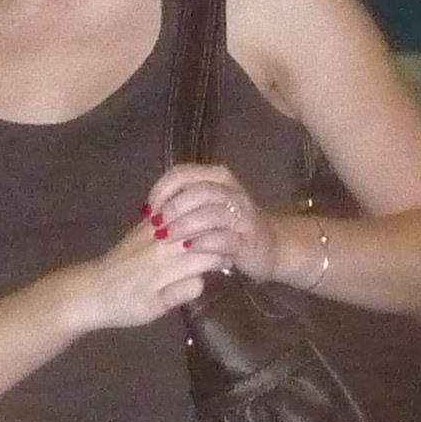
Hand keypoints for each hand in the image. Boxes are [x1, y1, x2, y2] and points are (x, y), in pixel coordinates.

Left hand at [61, 214, 215, 333]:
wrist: (90, 290)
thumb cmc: (123, 306)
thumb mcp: (152, 309)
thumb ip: (178, 294)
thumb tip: (202, 281)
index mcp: (166, 264)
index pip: (206, 253)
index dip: (222, 255)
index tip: (231, 263)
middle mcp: (161, 242)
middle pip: (199, 230)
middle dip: (218, 234)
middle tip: (229, 246)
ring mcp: (152, 231)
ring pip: (186, 217)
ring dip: (205, 220)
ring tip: (217, 230)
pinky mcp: (144, 227)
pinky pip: (170, 212)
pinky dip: (187, 213)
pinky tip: (196, 218)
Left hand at [149, 163, 277, 282]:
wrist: (272, 247)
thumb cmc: (230, 226)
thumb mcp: (207, 207)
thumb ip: (182, 203)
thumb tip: (148, 211)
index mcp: (218, 178)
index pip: (184, 173)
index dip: (162, 189)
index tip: (148, 209)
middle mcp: (232, 191)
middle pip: (199, 191)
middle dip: (173, 207)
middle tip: (156, 225)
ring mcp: (243, 216)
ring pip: (212, 213)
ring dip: (185, 225)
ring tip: (167, 238)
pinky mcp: (249, 240)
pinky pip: (225, 238)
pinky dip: (204, 243)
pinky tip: (189, 249)